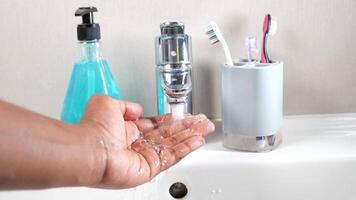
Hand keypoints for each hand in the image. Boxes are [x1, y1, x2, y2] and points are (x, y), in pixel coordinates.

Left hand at [79, 95, 214, 188]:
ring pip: (174, 145)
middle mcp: (138, 144)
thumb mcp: (108, 104)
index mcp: (128, 130)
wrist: (90, 149)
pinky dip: (187, 148)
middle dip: (187, 127)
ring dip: (191, 136)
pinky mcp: (150, 168)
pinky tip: (198, 140)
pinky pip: (172, 157)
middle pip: (169, 135)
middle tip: (202, 121)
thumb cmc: (94, 128)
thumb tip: (137, 109)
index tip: (184, 114)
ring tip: (205, 128)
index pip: (156, 125)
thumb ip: (125, 105)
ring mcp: (145, 157)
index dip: (171, 120)